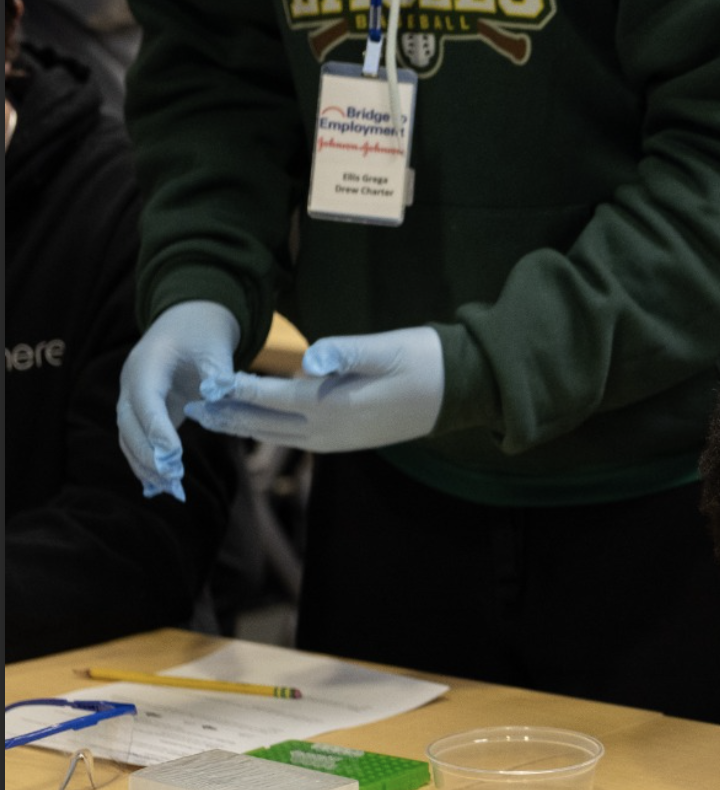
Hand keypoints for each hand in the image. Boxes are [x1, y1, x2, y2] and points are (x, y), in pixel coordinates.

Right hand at [116, 300, 240, 499]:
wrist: (187, 323)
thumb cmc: (204, 336)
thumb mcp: (216, 349)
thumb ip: (217, 374)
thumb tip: (218, 395)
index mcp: (147, 363)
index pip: (146, 400)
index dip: (157, 429)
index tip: (173, 456)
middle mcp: (131, 381)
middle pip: (129, 422)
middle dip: (147, 453)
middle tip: (172, 480)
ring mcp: (131, 396)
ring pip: (128, 434)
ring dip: (144, 463)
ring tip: (168, 489)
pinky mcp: (141, 410)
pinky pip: (136, 437)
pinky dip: (145, 461)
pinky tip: (160, 485)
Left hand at [186, 326, 444, 451]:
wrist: (459, 389)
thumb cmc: (422, 360)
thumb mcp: (385, 348)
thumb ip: (344, 352)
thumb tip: (309, 357)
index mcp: (336, 404)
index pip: (272, 395)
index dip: (236, 387)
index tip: (204, 380)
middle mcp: (331, 429)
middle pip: (266, 424)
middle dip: (227, 415)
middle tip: (191, 407)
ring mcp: (339, 440)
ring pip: (278, 436)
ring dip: (244, 427)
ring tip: (213, 419)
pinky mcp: (347, 441)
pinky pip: (297, 440)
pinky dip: (269, 432)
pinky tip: (258, 424)